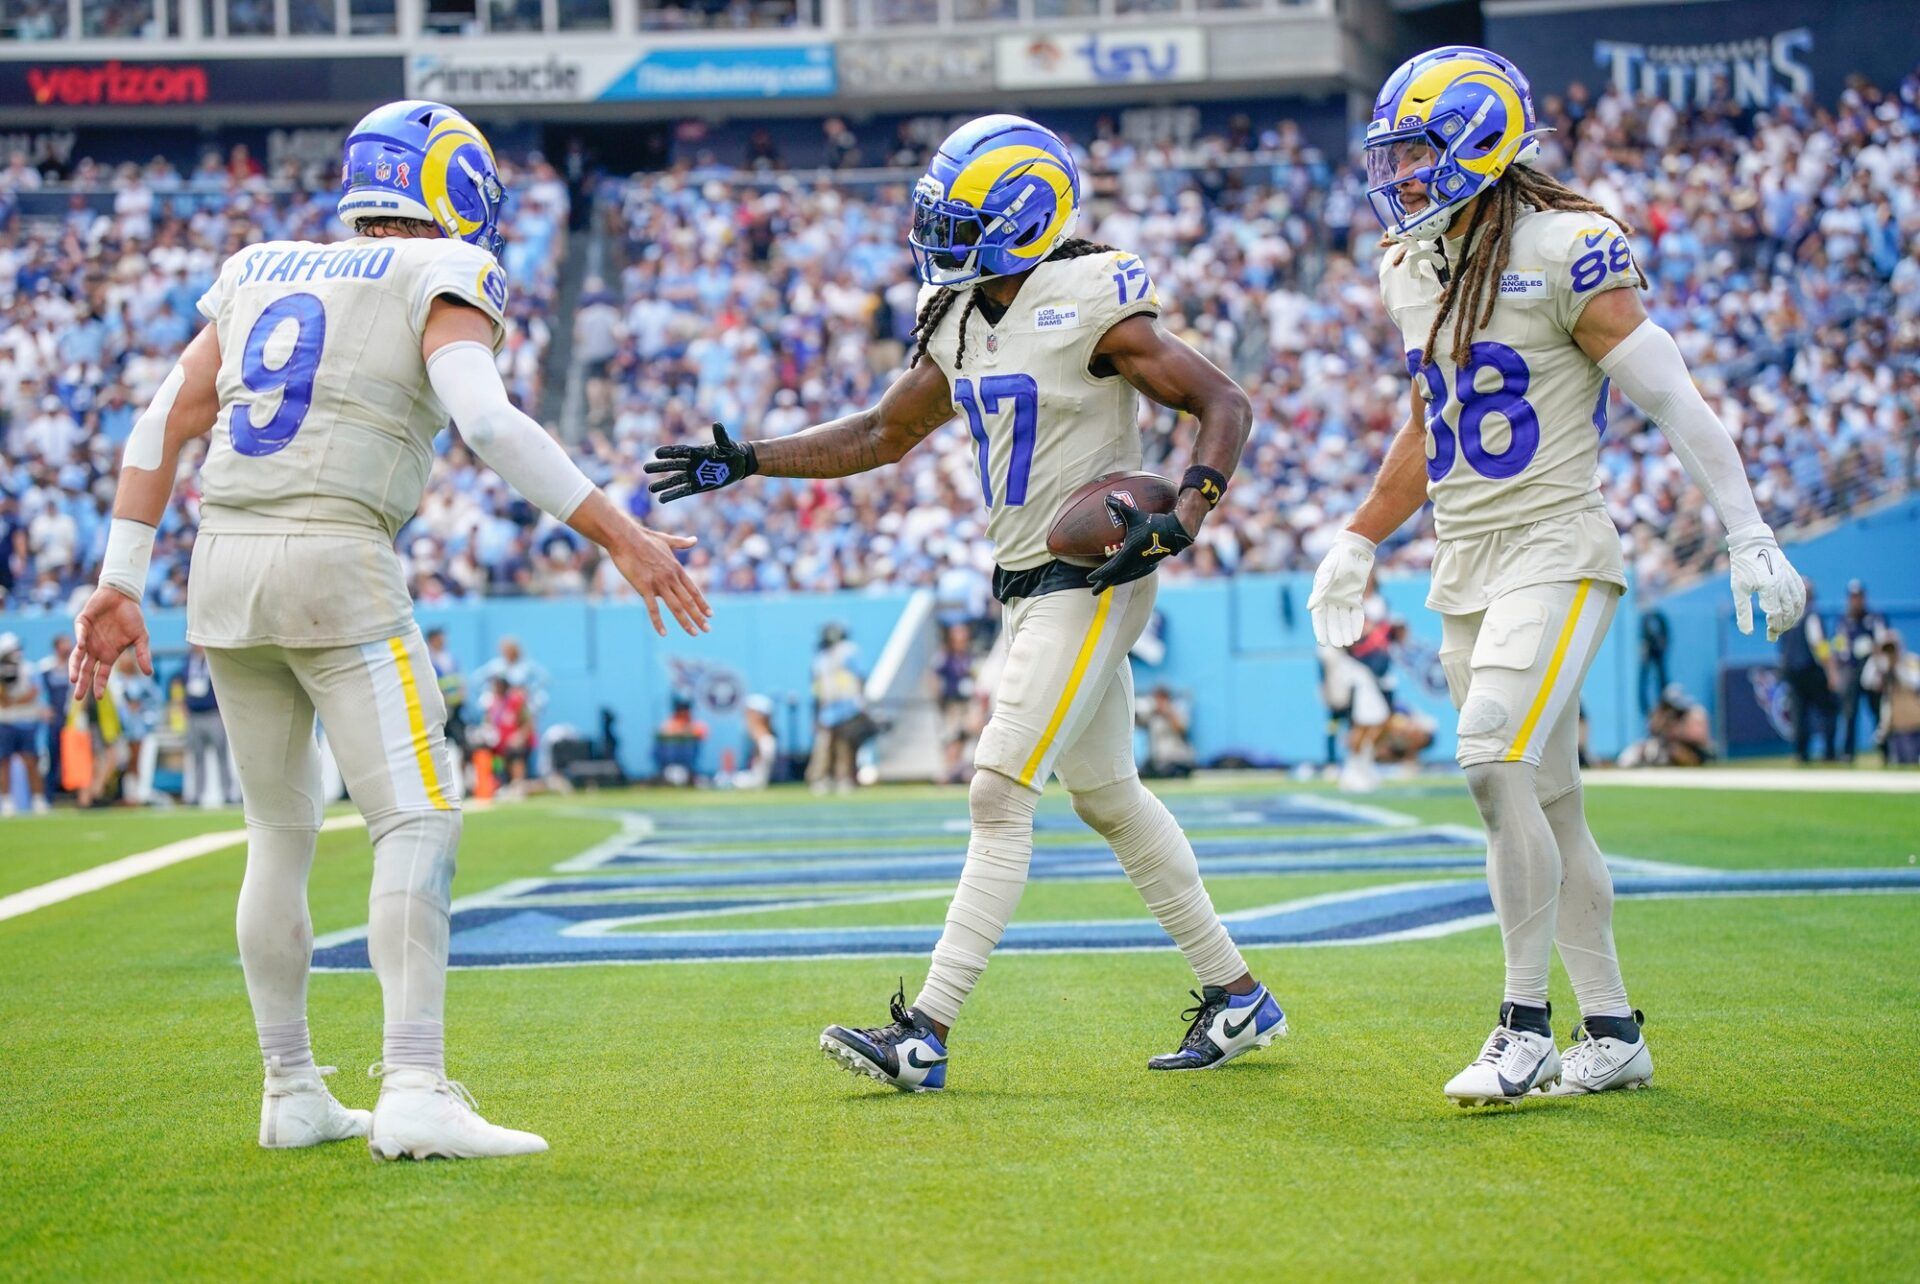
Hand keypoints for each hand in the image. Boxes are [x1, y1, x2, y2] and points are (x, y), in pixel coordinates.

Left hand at [70, 587, 150, 700]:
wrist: (123, 596)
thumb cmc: (132, 617)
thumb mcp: (141, 637)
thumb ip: (143, 654)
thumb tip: (149, 673)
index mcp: (109, 654)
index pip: (102, 673)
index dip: (99, 685)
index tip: (97, 698)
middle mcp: (96, 649)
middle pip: (86, 669)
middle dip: (82, 683)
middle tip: (77, 697)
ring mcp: (87, 637)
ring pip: (77, 656)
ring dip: (75, 667)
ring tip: (74, 678)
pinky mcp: (82, 624)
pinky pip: (80, 633)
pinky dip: (80, 639)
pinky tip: (83, 646)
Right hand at [607, 521, 711, 636]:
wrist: (625, 537)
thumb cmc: (644, 538)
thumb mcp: (666, 540)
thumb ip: (681, 543)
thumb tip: (695, 539)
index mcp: (677, 568)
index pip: (693, 590)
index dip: (702, 603)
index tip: (710, 615)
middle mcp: (671, 577)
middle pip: (688, 601)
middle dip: (699, 617)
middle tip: (707, 629)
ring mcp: (658, 583)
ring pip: (676, 607)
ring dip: (685, 622)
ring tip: (694, 633)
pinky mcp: (644, 587)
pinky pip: (653, 608)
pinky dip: (658, 622)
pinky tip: (663, 633)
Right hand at [644, 422, 756, 502]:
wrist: (738, 464)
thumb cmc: (732, 451)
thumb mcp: (727, 445)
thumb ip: (720, 437)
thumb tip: (717, 424)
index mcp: (696, 451)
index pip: (679, 451)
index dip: (668, 453)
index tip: (656, 453)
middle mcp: (691, 463)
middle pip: (672, 465)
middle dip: (660, 467)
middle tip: (645, 468)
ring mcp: (693, 475)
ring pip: (674, 479)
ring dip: (663, 484)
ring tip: (650, 488)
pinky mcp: (697, 486)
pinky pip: (682, 491)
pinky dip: (672, 495)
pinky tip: (661, 499)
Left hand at [1088, 498, 1192, 594]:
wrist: (1174, 531)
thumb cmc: (1153, 523)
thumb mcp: (1135, 515)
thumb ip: (1121, 507)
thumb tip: (1107, 498)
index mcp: (1129, 554)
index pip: (1110, 568)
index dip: (1099, 574)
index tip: (1089, 579)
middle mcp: (1134, 562)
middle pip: (1115, 576)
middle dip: (1103, 584)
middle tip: (1093, 592)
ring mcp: (1141, 563)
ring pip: (1123, 575)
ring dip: (1113, 580)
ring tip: (1104, 585)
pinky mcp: (1147, 562)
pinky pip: (1130, 572)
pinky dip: (1122, 575)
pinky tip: (1120, 575)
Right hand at [1307, 530, 1375, 647]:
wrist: (1354, 549)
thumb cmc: (1338, 559)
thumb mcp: (1328, 574)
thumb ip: (1321, 591)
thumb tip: (1310, 607)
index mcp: (1321, 595)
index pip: (1319, 617)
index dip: (1320, 629)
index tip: (1322, 642)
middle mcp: (1331, 599)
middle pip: (1333, 620)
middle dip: (1335, 633)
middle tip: (1339, 645)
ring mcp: (1344, 598)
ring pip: (1344, 619)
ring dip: (1346, 630)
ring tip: (1349, 643)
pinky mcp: (1356, 596)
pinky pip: (1356, 613)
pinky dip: (1356, 623)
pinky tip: (1357, 634)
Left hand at [1728, 533, 1804, 641]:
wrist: (1752, 543)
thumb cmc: (1742, 566)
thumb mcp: (1738, 588)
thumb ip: (1743, 611)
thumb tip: (1747, 633)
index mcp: (1768, 588)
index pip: (1775, 615)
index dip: (1774, 628)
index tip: (1769, 636)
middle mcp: (1782, 584)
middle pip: (1788, 612)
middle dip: (1783, 626)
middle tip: (1775, 633)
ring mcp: (1789, 578)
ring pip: (1798, 604)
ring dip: (1793, 618)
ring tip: (1785, 626)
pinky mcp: (1793, 574)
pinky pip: (1801, 593)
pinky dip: (1800, 605)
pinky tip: (1795, 612)